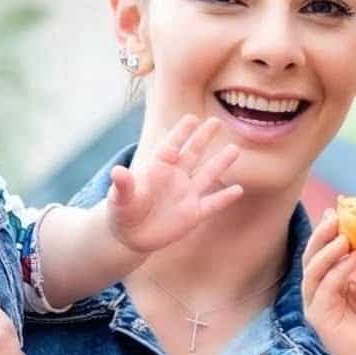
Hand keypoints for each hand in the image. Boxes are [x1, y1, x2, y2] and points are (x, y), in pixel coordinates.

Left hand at [105, 114, 242, 253]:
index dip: (181, 133)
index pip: (171, 146)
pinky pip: (212, 204)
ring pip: (207, 175)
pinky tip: (238, 190)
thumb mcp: (120, 199)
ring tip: (234, 149)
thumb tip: (116, 171)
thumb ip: (123, 186)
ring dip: (221, 163)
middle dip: (203, 137)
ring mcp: (186, 195)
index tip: (192, 118)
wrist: (130, 235)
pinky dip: (224, 198)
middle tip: (216, 121)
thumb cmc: (122, 211)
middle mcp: (175, 177)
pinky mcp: (193, 214)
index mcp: (157, 168)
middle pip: (192, 153)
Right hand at [301, 209, 355, 354]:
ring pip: (312, 271)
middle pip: (310, 257)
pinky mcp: (319, 319)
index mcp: (328, 284)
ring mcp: (315, 306)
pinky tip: (355, 258)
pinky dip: (338, 271)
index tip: (340, 208)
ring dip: (328, 251)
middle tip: (336, 216)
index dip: (327, 230)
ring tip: (347, 237)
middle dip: (322, 235)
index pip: (322, 251)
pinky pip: (325, 289)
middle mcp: (317, 293)